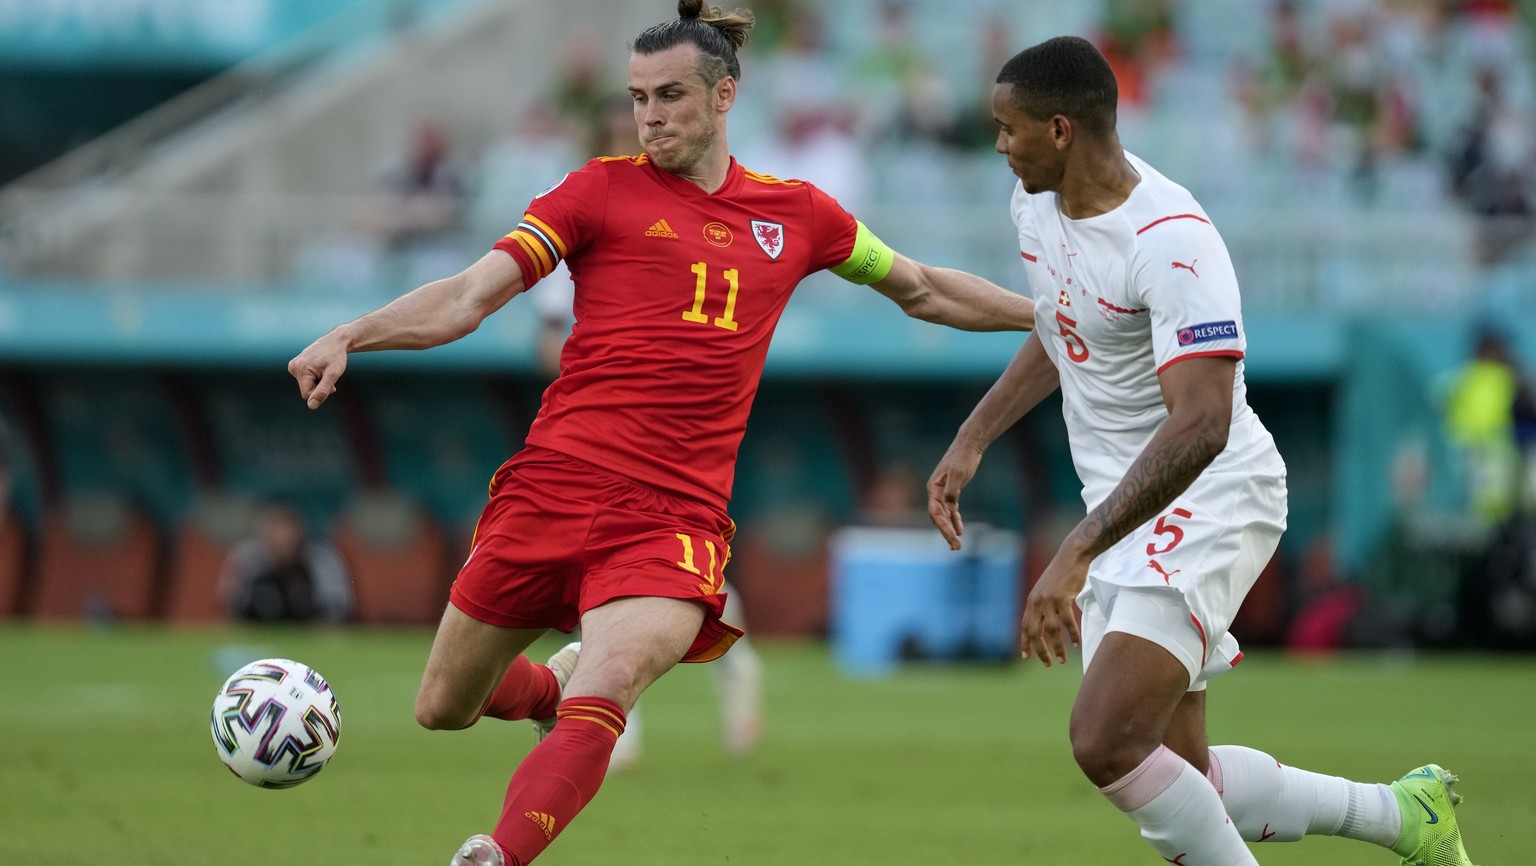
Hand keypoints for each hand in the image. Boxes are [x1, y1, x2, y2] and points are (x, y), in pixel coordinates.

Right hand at [288, 331, 348, 409]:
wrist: (335, 342)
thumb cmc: (336, 357)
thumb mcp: (333, 374)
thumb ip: (322, 390)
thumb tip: (311, 406)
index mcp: (300, 369)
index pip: (307, 394)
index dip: (320, 392)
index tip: (330, 382)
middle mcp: (293, 367)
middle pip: (306, 390)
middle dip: (319, 386)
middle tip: (328, 374)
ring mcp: (293, 366)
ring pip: (306, 385)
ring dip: (317, 381)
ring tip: (323, 369)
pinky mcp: (295, 365)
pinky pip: (305, 379)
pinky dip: (314, 377)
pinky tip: (319, 367)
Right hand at [926, 438, 984, 549]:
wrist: (968, 446)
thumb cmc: (962, 457)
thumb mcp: (957, 473)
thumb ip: (952, 491)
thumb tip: (950, 507)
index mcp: (933, 488)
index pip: (935, 512)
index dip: (943, 526)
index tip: (953, 536)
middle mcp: (936, 492)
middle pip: (939, 517)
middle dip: (946, 533)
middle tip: (956, 547)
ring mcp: (944, 493)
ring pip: (945, 516)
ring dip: (950, 530)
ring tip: (957, 545)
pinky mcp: (952, 492)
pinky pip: (952, 510)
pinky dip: (955, 521)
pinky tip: (960, 531)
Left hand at [1020, 545, 1087, 666]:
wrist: (1072, 556)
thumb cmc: (1062, 574)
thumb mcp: (1046, 590)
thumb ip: (1043, 605)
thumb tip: (1045, 622)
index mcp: (1032, 601)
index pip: (1025, 626)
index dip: (1025, 642)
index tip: (1026, 657)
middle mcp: (1037, 602)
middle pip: (1035, 632)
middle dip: (1040, 650)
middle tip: (1047, 663)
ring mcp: (1049, 600)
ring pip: (1052, 630)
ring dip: (1057, 647)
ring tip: (1062, 659)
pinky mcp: (1062, 598)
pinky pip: (1067, 622)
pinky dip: (1072, 635)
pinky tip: (1076, 644)